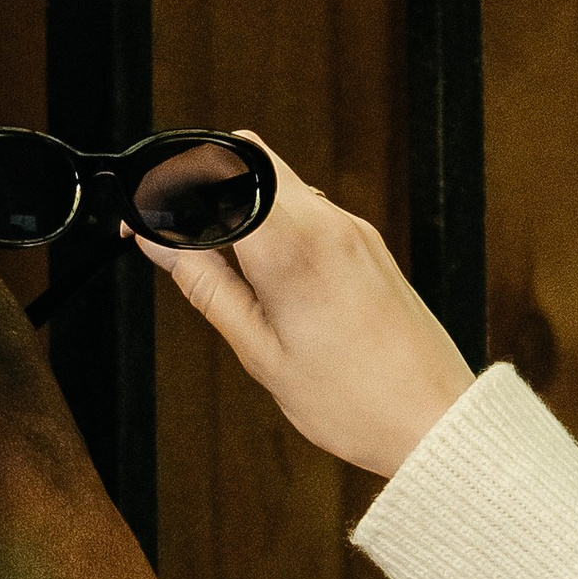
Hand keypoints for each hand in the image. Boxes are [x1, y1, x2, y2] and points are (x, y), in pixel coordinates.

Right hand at [141, 139, 469, 475]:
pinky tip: (269, 282)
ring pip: (277, 182)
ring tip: (230, 277)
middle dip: (201, 189)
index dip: (165, 191)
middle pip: (246, 158)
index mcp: (291, 247)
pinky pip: (307, 209)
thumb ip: (205, 285)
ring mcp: (353, 229)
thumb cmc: (355, 401)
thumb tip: (160, 244)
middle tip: (182, 245)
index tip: (144, 225)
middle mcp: (328, 222)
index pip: (213, 173)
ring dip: (239, 209)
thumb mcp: (258, 350)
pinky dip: (273, 226)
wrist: (434, 420)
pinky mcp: (368, 243)